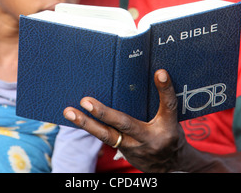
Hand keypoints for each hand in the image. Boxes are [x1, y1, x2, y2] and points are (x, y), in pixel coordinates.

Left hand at [63, 69, 187, 172]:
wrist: (170, 168)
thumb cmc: (169, 135)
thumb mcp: (172, 119)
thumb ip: (162, 100)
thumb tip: (157, 73)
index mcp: (167, 126)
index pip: (168, 105)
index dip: (166, 89)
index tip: (160, 72)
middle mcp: (149, 138)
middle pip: (125, 124)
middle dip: (104, 113)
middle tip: (86, 101)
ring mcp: (134, 147)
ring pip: (107, 136)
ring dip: (86, 124)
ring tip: (69, 112)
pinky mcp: (123, 150)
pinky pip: (105, 137)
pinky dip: (90, 127)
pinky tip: (75, 116)